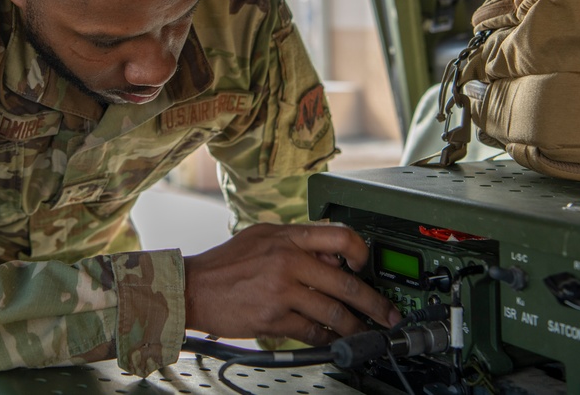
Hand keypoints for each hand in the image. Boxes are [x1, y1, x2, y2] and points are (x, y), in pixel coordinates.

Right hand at [182, 223, 399, 345]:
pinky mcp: (274, 318)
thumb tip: (329, 256)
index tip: (368, 266)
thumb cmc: (223, 265)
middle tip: (388, 314)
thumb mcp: (259, 238)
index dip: (361, 252)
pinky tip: (336, 342)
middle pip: (345, 281)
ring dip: (356, 327)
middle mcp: (286, 260)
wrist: (191, 288)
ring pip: (334, 311)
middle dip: (374, 303)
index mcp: (286, 237)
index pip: (338, 236)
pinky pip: (312, 332)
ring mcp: (281, 291)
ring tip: (366, 334)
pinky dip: (329, 340)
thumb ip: (294, 243)